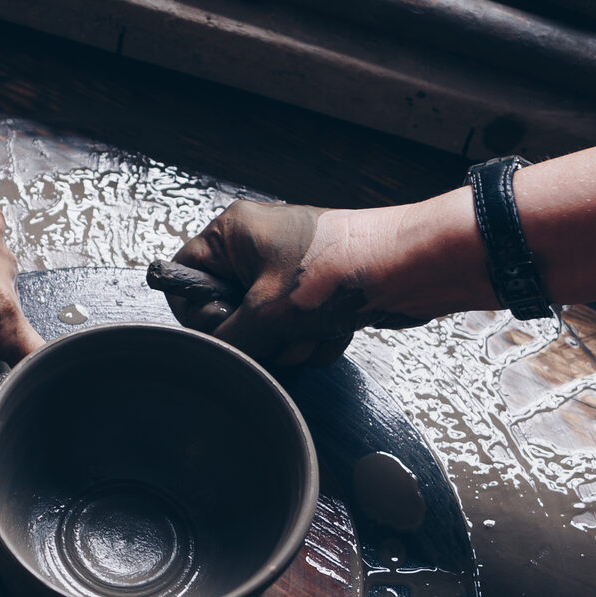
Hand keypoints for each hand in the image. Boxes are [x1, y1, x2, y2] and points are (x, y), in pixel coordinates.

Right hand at [168, 202, 429, 366]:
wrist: (411, 269)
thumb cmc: (340, 270)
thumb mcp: (269, 311)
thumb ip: (228, 340)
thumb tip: (209, 363)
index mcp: (234, 233)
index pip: (184, 277)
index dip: (199, 311)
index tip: (227, 324)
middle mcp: (256, 250)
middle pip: (226, 313)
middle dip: (258, 334)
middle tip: (280, 327)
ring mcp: (287, 275)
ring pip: (263, 332)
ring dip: (291, 342)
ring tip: (317, 326)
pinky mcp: (315, 297)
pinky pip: (294, 334)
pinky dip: (314, 341)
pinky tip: (336, 329)